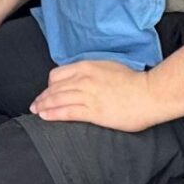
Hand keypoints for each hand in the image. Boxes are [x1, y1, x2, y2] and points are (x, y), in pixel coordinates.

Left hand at [30, 60, 173, 132]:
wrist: (149, 94)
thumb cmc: (134, 82)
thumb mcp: (109, 67)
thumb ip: (93, 71)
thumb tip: (84, 78)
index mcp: (87, 67)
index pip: (58, 74)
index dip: (50, 85)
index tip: (47, 91)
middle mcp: (83, 79)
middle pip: (54, 88)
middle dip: (42, 97)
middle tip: (35, 104)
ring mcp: (87, 95)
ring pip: (57, 99)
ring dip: (43, 106)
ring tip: (36, 112)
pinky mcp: (93, 111)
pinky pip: (66, 111)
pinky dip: (53, 114)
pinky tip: (45, 117)